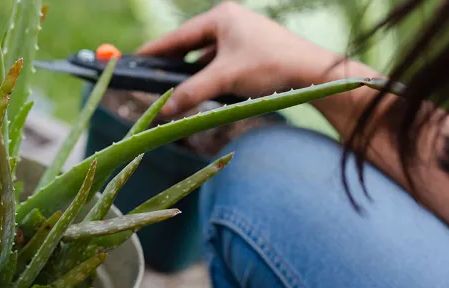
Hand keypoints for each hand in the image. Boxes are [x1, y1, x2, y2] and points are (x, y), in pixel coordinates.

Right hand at [136, 1, 340, 115]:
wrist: (313, 74)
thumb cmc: (270, 66)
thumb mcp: (225, 80)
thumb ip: (191, 93)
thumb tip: (162, 110)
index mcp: (221, 17)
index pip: (178, 35)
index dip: (155, 50)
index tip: (135, 60)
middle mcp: (230, 22)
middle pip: (190, 44)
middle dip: (171, 64)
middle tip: (149, 77)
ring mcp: (242, 36)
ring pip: (205, 56)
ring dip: (191, 73)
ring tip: (173, 88)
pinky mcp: (251, 51)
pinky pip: (220, 63)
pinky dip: (208, 76)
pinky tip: (203, 90)